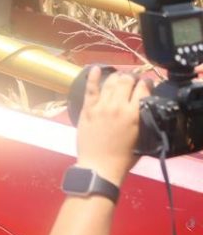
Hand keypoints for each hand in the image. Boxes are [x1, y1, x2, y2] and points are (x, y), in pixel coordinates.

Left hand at [75, 67, 152, 185]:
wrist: (99, 166)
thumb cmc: (124, 157)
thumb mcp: (142, 138)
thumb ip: (143, 120)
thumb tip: (144, 108)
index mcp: (135, 114)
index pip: (143, 89)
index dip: (146, 83)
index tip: (147, 83)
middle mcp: (118, 106)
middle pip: (126, 81)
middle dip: (131, 77)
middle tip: (132, 80)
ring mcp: (101, 106)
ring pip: (110, 82)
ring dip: (117, 77)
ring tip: (120, 77)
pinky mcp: (87, 108)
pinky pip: (90, 89)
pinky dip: (92, 76)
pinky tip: (95, 68)